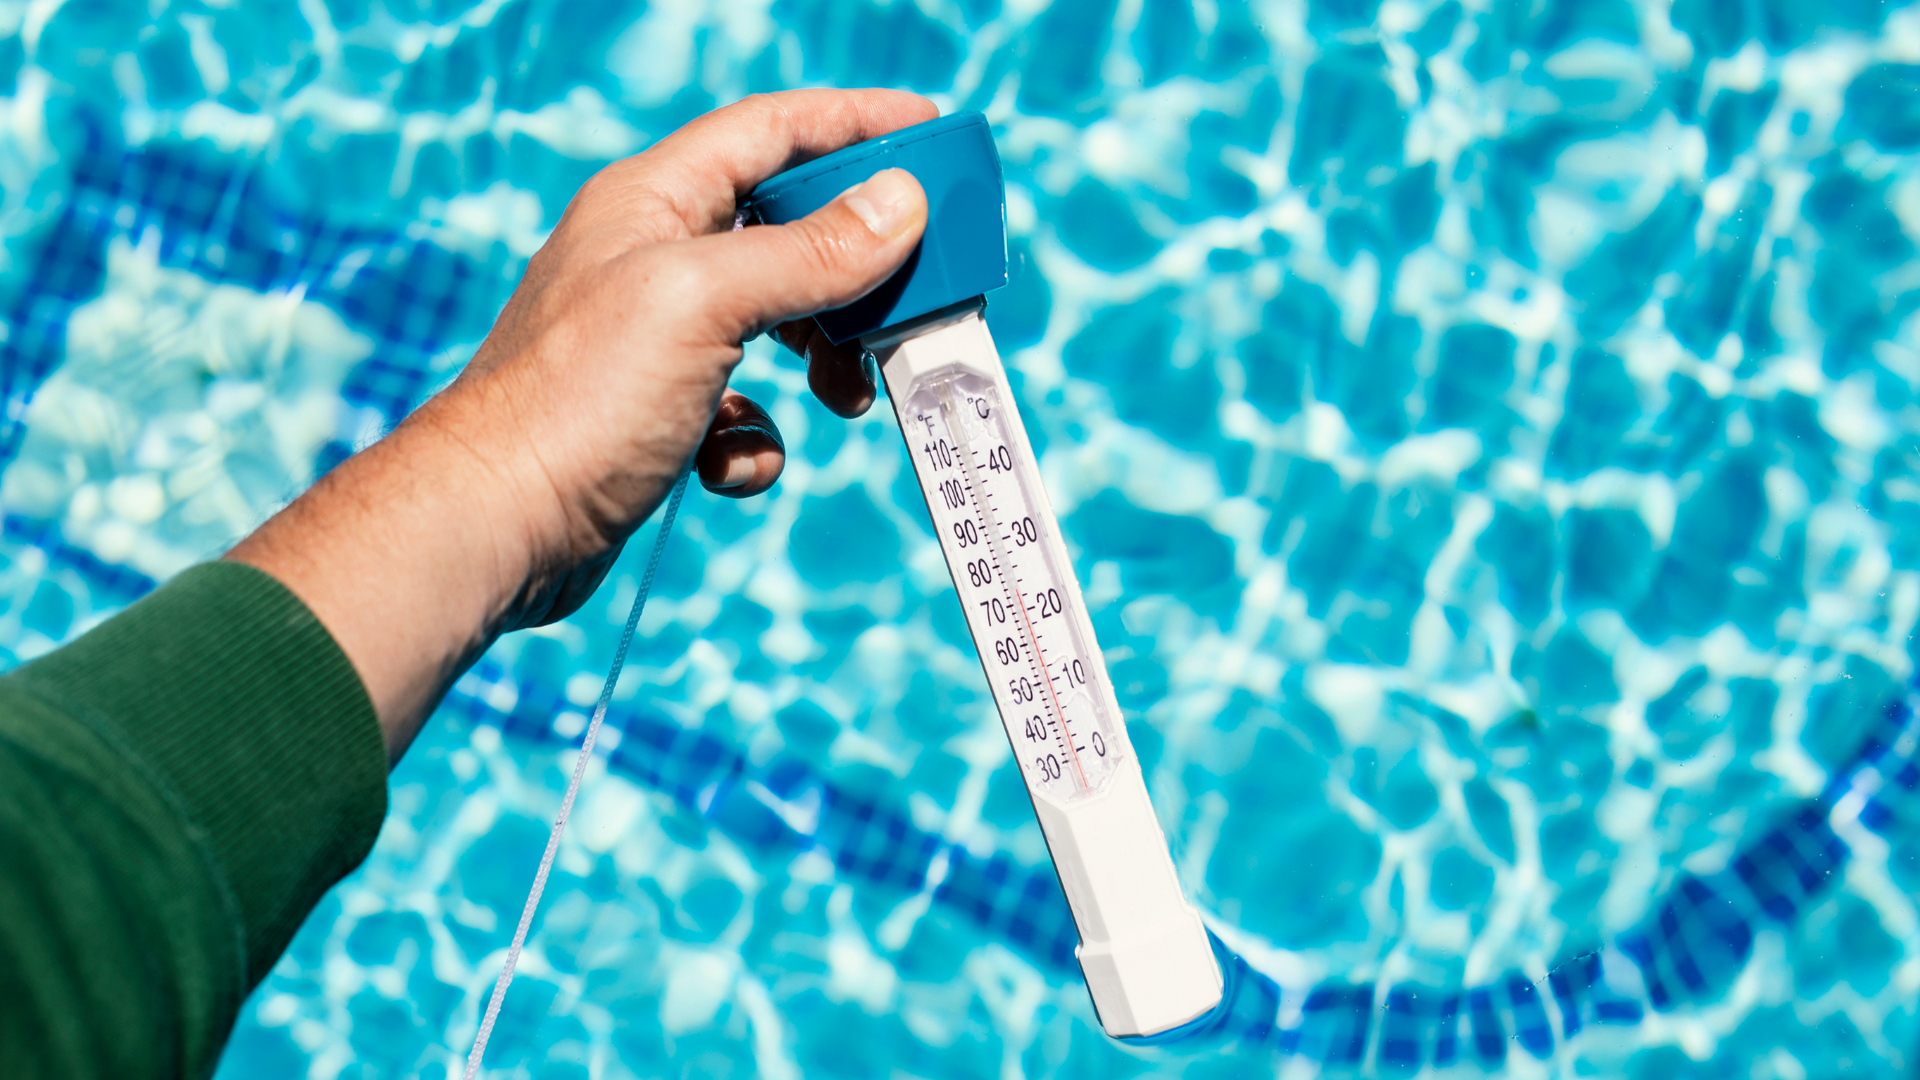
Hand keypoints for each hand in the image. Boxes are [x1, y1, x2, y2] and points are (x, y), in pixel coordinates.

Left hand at [228, 90, 934, 760]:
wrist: (497, 526)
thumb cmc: (578, 400)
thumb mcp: (705, 302)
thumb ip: (808, 251)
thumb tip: (899, 204)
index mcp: (652, 202)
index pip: (770, 130)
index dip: (852, 122)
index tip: (927, 130)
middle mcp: (650, 257)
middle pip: (785, 229)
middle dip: (854, 269)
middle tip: (915, 296)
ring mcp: (652, 339)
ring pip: (775, 323)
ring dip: (824, 360)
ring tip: (847, 399)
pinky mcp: (655, 414)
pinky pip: (739, 407)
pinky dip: (754, 436)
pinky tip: (728, 462)